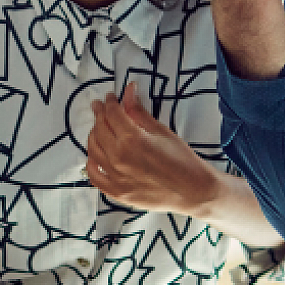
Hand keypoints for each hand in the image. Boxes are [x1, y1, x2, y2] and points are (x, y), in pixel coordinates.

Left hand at [86, 85, 220, 215]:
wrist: (193, 191)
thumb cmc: (182, 161)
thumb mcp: (161, 131)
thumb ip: (139, 112)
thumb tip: (129, 93)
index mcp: (133, 140)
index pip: (112, 114)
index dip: (109, 102)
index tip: (110, 98)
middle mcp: (120, 158)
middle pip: (99, 129)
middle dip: (99, 114)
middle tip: (100, 108)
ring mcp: (116, 177)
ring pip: (93, 149)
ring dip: (93, 134)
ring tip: (99, 128)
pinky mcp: (117, 192)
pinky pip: (94, 175)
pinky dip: (91, 162)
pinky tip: (95, 155)